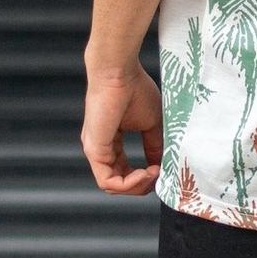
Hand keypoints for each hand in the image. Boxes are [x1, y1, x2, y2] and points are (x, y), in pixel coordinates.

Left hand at [81, 60, 162, 195]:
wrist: (119, 71)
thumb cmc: (134, 88)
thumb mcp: (151, 122)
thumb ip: (154, 145)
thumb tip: (163, 166)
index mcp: (111, 140)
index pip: (124, 170)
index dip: (144, 176)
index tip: (163, 169)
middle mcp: (100, 148)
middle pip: (118, 182)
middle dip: (141, 185)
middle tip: (160, 176)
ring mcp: (95, 150)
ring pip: (112, 186)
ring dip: (137, 186)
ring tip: (154, 174)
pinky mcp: (94, 150)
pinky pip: (107, 181)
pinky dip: (128, 183)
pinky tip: (144, 173)